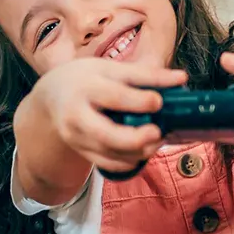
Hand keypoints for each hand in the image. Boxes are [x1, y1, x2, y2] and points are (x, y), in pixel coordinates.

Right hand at [31, 59, 186, 174]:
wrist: (50, 98)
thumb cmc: (85, 79)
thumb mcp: (110, 69)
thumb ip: (146, 75)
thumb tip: (182, 78)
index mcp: (86, 88)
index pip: (114, 97)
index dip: (140, 101)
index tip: (159, 101)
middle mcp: (77, 116)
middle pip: (108, 136)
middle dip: (138, 138)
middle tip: (158, 132)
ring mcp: (77, 138)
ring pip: (112, 154)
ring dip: (141, 150)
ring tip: (158, 138)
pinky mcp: (82, 152)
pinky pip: (110, 165)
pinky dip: (131, 161)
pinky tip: (144, 149)